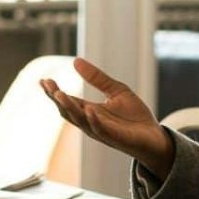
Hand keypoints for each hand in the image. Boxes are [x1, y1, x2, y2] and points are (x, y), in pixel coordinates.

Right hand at [40, 57, 174, 178]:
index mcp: (89, 111)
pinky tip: (88, 109)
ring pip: (80, 120)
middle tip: (47, 84)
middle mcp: (91, 122)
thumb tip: (75, 60)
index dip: (54, 91)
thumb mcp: (116, 90)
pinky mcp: (115, 137)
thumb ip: (97, 78)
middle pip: (68, 111)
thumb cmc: (135, 117)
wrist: (155, 137)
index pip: (67, 101)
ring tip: (59, 94)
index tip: (43, 79)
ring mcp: (101, 131)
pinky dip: (93, 120)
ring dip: (69, 107)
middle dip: (56, 98)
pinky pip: (101, 129)